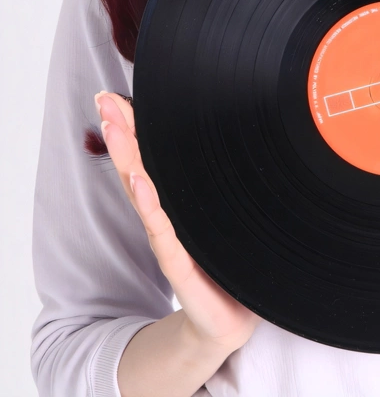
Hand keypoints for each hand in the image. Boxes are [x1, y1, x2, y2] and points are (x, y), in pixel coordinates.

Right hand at [95, 91, 260, 353]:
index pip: (149, 157)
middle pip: (138, 167)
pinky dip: (151, 206)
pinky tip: (140, 183)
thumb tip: (236, 138)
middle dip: (122, 132)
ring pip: (144, 193)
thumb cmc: (227, 261)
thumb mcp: (223, 213)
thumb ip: (219, 181)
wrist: (229, 320)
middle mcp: (165, 217)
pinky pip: (163, 232)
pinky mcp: (180, 264)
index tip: (114, 97)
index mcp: (175, 203)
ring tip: (116, 131)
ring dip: (128, 160)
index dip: (132, 127)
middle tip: (104, 100)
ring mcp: (169, 239)